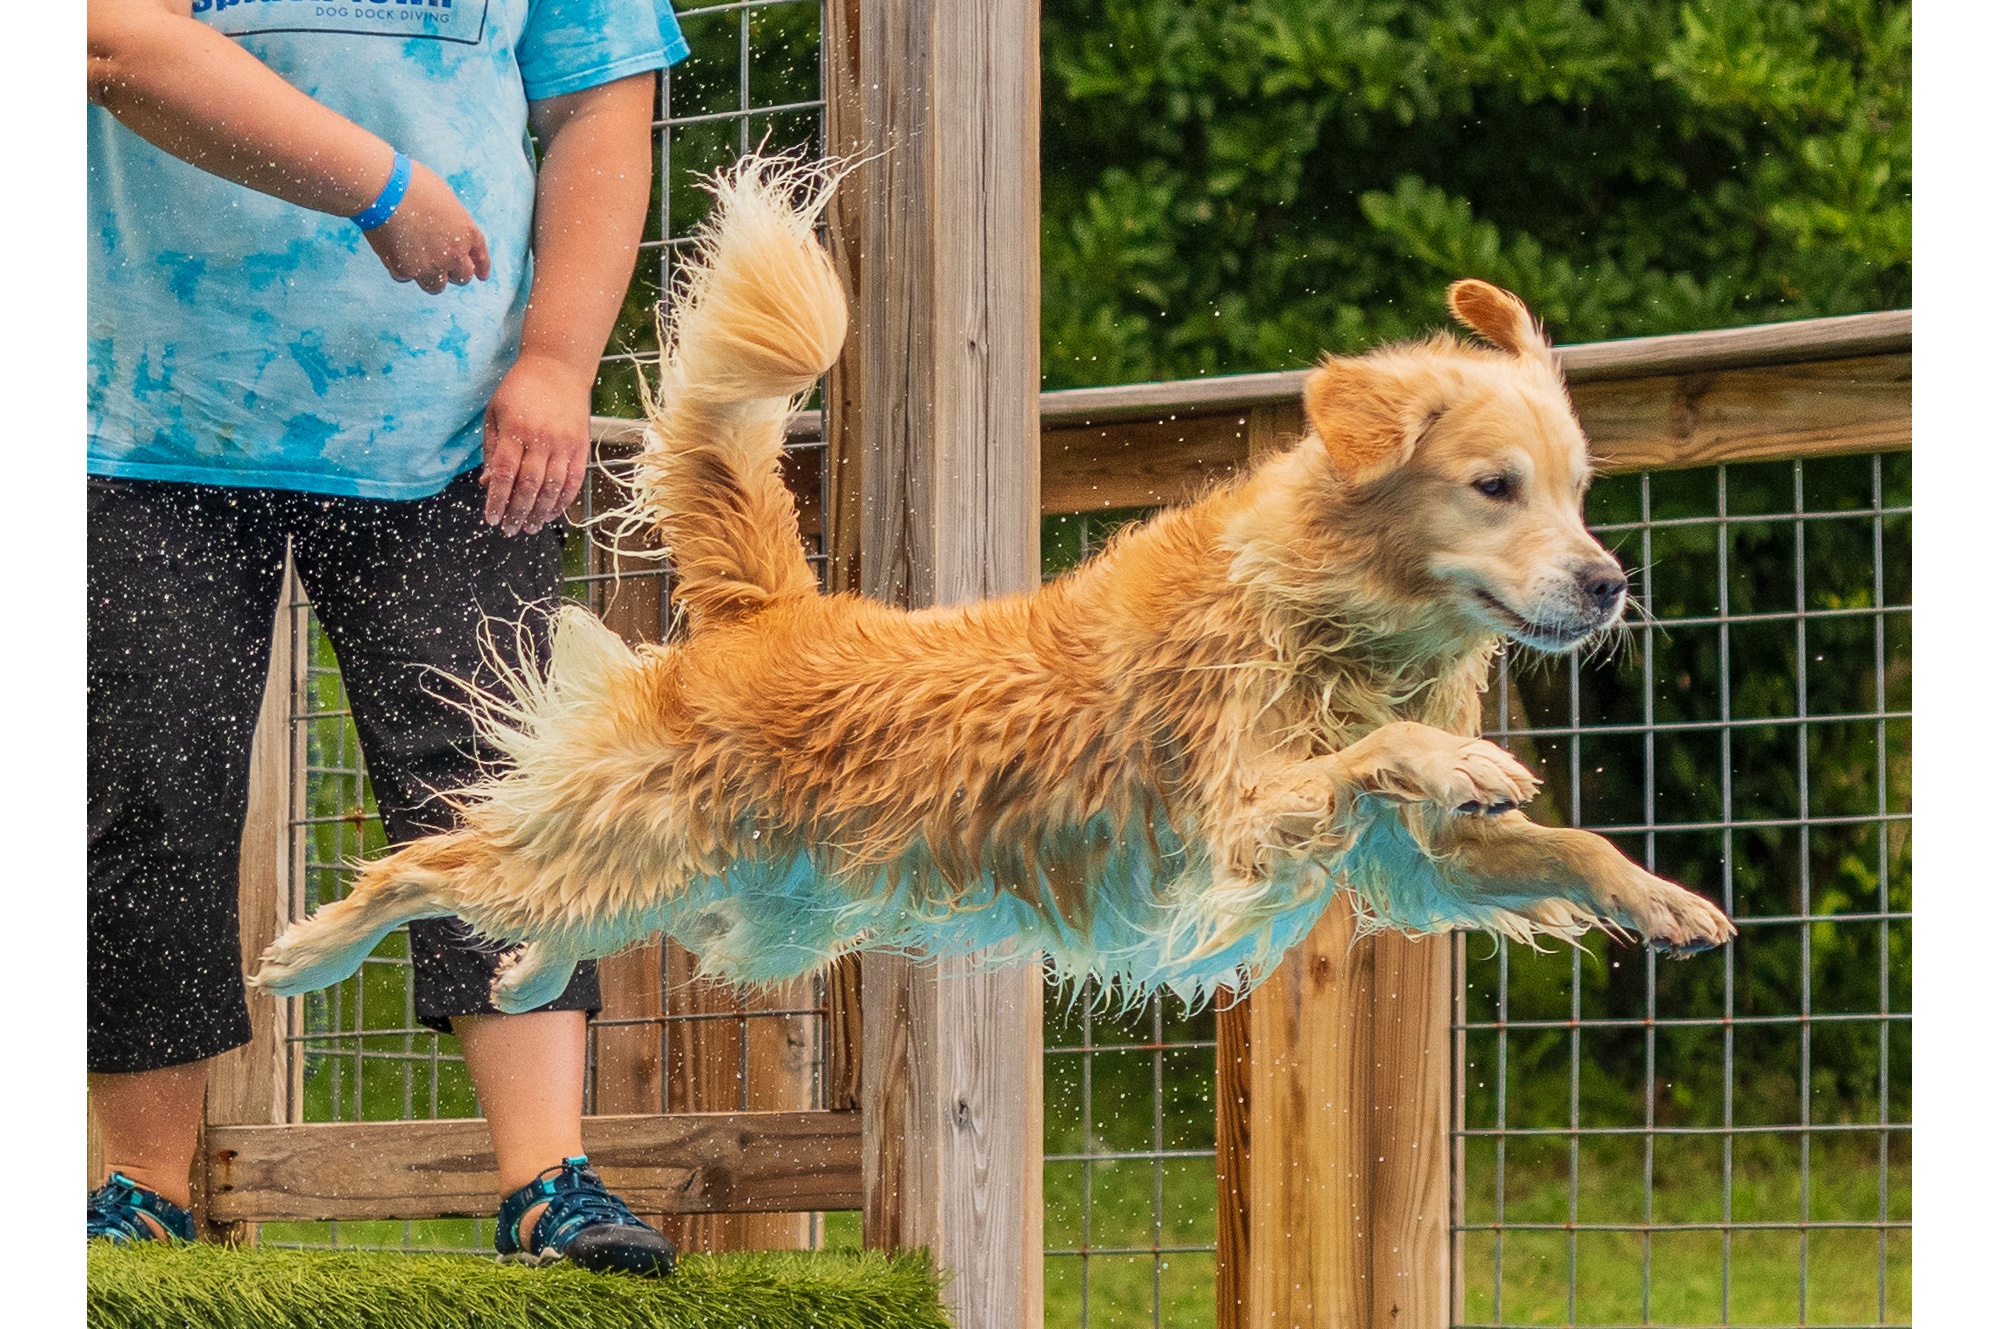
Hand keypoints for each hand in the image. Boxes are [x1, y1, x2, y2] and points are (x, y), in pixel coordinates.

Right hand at [362, 158, 491, 293]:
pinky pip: (406, 278)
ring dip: (429, 277)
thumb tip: (446, 234)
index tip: (480, 275)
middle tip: (440, 264)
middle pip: (462, 277)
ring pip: (436, 286)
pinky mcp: (405, 271)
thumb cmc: (410, 183)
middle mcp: (454, 254)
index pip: (480, 257)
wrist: (382, 188)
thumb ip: (451, 223)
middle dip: (453, 272)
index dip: (481, 267)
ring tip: (417, 263)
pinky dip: (401, 269)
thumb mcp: (445, 199)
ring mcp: (431, 265)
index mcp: (467, 232)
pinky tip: (394, 252)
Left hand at [480, 353, 593, 535]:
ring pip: (553, 488)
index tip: (491, 518)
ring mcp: (564, 444)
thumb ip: (492, 449)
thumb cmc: (520, 390)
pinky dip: (562, 500)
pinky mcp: (580, 447)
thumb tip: (487, 482)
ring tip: (530, 527)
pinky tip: (551, 512)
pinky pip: (573, 481)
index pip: (505, 473)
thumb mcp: (496, 413)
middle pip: (529, 486)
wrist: (558, 368)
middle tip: (509, 529)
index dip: (497, 500)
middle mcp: (542, 439)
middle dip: (517, 512)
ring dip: (540, 512)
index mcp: (516, 430)